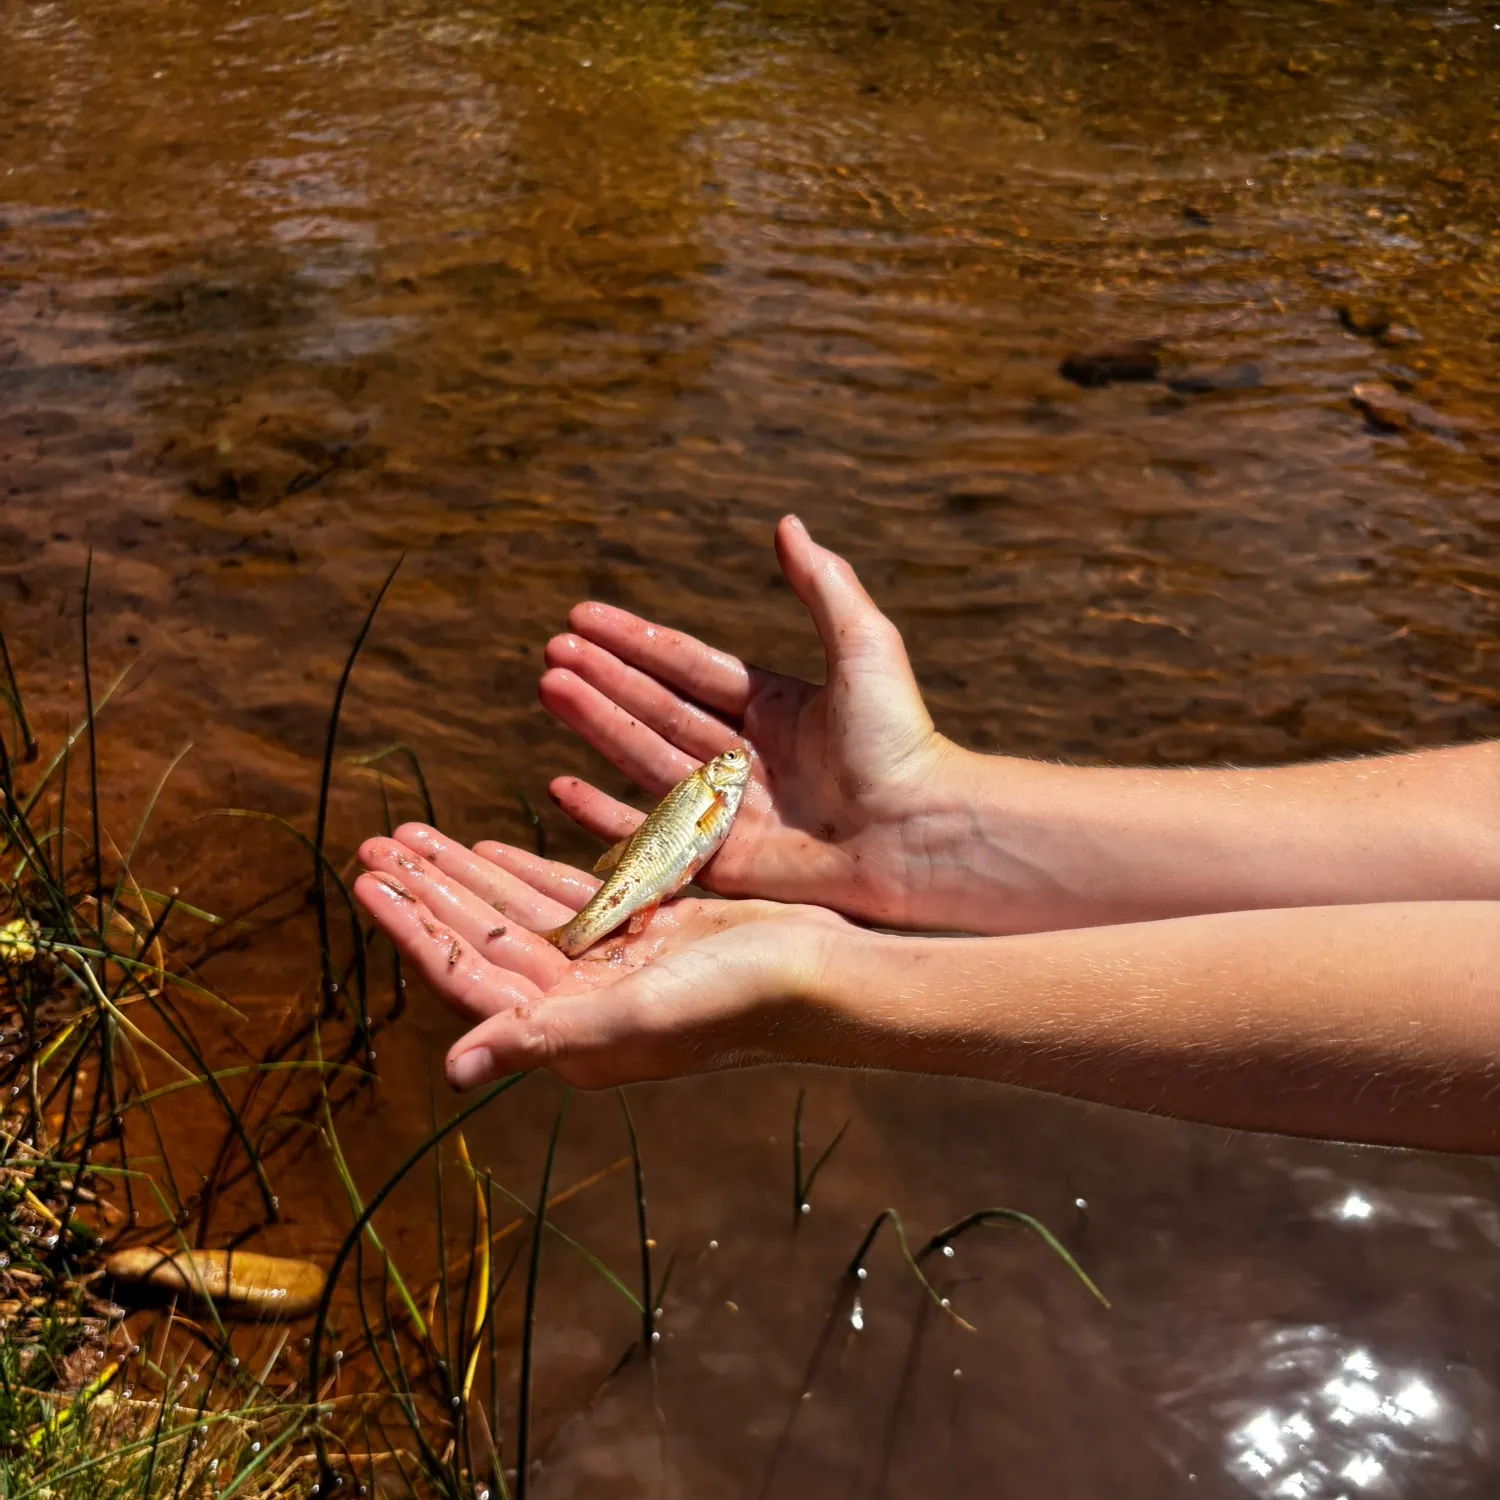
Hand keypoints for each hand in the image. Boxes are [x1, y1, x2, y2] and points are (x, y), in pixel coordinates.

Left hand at [353, 825, 849, 1089]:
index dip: (416, 926)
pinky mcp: (644, 932)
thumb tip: (453, 1069)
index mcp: (569, 1030)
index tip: (369, 878)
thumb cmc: (742, 1000)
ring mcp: (610, 965)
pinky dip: (527, 871)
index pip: (469, 974)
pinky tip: (492, 846)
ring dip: (467, 873)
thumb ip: (546, 1036)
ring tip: (414, 834)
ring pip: (519, 912)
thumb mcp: (640, 1014)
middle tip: (375, 842)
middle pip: (483, 936)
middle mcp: (579, 1002)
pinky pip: (568, 897)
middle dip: (429, 890)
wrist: (827, 977)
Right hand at [539, 515, 961, 928]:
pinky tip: (561, 783)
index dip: (636, 643)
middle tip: (549, 652)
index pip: (688, 669)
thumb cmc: (901, 740)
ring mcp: (731, 810)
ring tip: (549, 687)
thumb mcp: (863, 646)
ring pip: (646, 758)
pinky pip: (653, 835)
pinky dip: (604, 815)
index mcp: (775, 707)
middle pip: (657, 710)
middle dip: (603, 680)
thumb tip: (787, 523)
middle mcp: (746, 756)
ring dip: (595, 724)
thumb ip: (823, 586)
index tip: (583, 616)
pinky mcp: (724, 862)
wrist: (920, 832)